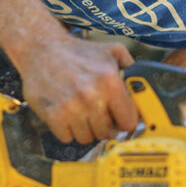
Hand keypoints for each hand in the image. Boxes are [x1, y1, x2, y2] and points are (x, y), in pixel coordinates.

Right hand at [19, 36, 138, 143]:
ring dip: (84, 129)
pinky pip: (67, 138)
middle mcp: (91, 95)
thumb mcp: (111, 51)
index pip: (128, 121)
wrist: (40, 48)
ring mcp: (71, 107)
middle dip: (103, 125)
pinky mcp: (53, 115)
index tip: (118, 120)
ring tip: (79, 112)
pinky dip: (66, 130)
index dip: (124, 122)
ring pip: (86, 138)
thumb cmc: (76, 52)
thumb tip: (145, 88)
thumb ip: (131, 68)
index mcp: (109, 80)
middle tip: (96, 113)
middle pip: (107, 133)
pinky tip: (65, 114)